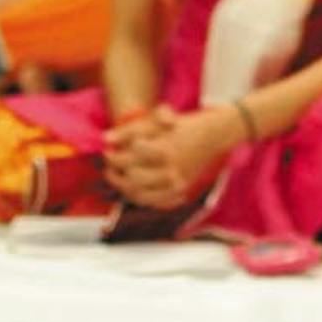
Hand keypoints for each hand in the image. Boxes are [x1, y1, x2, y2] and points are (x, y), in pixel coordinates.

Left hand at [102, 105, 238, 208]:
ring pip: (141, 195)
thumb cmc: (185, 124)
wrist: (215, 135)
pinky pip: (156, 203)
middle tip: (108, 164)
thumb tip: (106, 138)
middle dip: (115, 171)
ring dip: (123, 188)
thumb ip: (131, 129)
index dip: (113, 155)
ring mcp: (177, 183)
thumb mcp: (158, 119)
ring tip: (115, 177)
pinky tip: (132, 190)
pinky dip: (141, 199)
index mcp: (165, 150)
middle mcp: (171, 170)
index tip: (107, 151)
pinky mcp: (181, 191)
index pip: (129, 157)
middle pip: (133, 178)